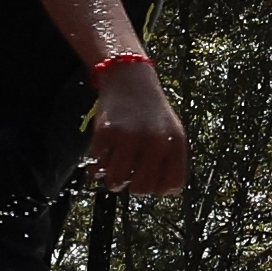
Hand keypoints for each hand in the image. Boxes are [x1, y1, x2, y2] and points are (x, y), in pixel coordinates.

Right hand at [85, 60, 187, 195]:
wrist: (129, 79)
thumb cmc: (151, 112)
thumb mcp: (172, 132)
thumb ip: (171, 161)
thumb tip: (164, 191)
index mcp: (175, 143)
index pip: (171, 187)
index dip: (158, 187)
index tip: (150, 176)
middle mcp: (155, 141)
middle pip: (142, 189)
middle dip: (133, 185)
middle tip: (130, 170)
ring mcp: (129, 136)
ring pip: (116, 183)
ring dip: (113, 179)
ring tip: (114, 166)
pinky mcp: (105, 132)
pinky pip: (96, 168)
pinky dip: (96, 166)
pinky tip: (103, 155)